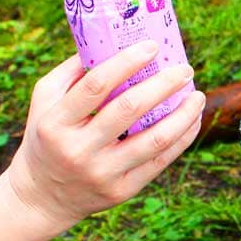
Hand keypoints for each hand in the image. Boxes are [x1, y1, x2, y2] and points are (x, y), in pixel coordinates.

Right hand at [5, 42, 205, 233]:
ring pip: (154, 140)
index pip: (96, 86)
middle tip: (185, 69)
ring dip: (183, 115)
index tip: (153, 46)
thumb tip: (109, 42)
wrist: (42, 198)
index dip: (127, 62)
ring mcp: (102, 173)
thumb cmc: (47, 137)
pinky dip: (182, 139)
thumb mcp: (44, 102)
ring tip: (197, 96)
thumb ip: (71, 72)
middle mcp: (79, 149)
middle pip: (130, 109)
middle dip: (163, 84)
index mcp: (56, 122)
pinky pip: (161, 162)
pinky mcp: (122, 191)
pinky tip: (192, 121)